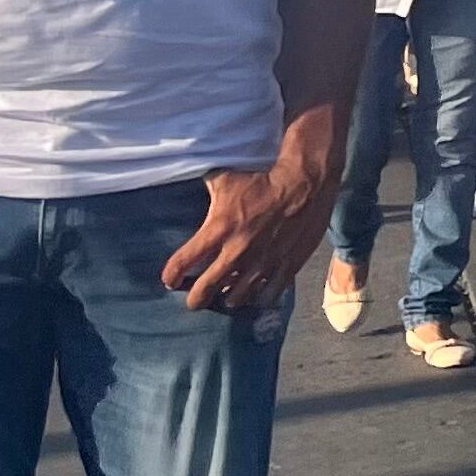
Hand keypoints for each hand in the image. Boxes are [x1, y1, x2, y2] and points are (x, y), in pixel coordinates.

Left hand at [161, 128, 337, 313]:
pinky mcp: (286, 265)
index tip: (170, 280)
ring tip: (227, 296)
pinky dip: (259, 297)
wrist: (305, 181)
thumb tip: (182, 175)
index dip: (171, 275)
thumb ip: (204, 189)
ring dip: (229, 298)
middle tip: (194, 300)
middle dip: (195, 299)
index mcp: (218, 229)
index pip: (182, 263)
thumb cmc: (262, 178)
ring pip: (237, 298)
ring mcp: (263, 262)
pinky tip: (256, 293)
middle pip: (205, 290)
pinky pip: (268, 295)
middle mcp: (237, 252)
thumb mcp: (225, 178)